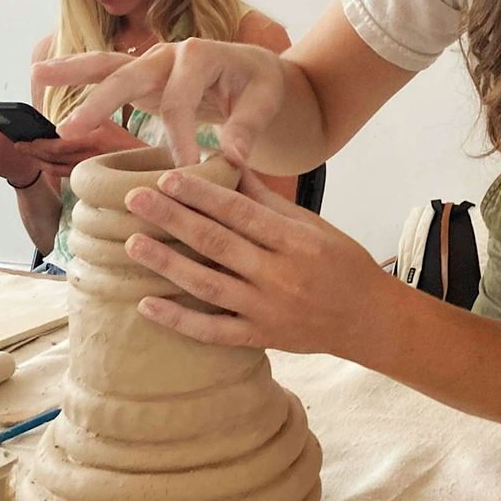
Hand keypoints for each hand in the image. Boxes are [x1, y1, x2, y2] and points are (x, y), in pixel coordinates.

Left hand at [16, 119, 146, 176]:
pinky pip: (67, 176)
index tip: (24, 137)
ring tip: (28, 154)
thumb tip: (58, 122)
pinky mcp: (94, 178)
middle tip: (18, 145)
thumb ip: (86, 120)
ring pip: (57, 169)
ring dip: (39, 162)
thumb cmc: (128, 141)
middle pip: (54, 157)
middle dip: (34, 151)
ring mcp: (93, 169)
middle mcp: (93, 156)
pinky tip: (45, 164)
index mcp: (95, 138)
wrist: (150, 167)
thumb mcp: (110, 123)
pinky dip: (52, 170)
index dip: (38, 142)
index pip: (59, 143)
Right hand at [31, 39, 284, 166]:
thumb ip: (247, 126)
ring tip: (37, 74)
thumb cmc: (260, 85)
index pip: (180, 100)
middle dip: (99, 103)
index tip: (184, 170)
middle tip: (70, 130)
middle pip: (129, 76)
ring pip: (107, 65)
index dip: (180, 136)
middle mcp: (169, 53)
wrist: (254, 70)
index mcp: (201, 55)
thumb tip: (234, 159)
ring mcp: (151, 61)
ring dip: (73, 74)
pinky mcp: (142, 75)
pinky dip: (75, 72)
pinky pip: (105, 72)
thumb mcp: (265, 101)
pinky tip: (42, 72)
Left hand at [121, 166, 394, 356]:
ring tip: (132, 243)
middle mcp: (281, 276)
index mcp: (297, 241)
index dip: (202, 194)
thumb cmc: (342, 264)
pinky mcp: (262, 338)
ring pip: (209, 286)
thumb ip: (268, 201)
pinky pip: (213, 331)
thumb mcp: (313, 226)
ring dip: (167, 264)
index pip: (241, 213)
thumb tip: (229, 163)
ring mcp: (269, 310)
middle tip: (135, 199)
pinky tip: (147, 303)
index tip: (167, 177)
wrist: (368, 319)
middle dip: (173, 219)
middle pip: (217, 244)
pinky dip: (179, 320)